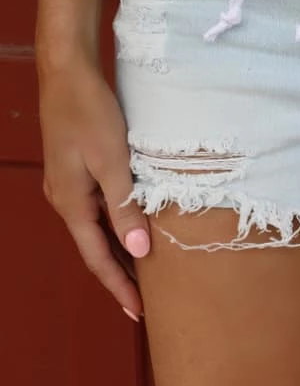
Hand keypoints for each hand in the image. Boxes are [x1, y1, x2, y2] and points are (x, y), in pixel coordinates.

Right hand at [37, 53, 149, 320]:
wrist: (68, 73)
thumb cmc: (91, 113)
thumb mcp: (113, 161)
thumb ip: (125, 207)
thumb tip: (140, 252)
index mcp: (71, 203)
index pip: (97, 257)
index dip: (119, 286)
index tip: (139, 312)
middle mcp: (65, 199)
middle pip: (95, 245)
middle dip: (120, 272)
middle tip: (148, 297)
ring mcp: (68, 183)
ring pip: (96, 225)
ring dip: (119, 246)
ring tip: (146, 267)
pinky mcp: (76, 166)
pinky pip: (97, 205)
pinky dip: (116, 220)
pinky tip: (134, 220)